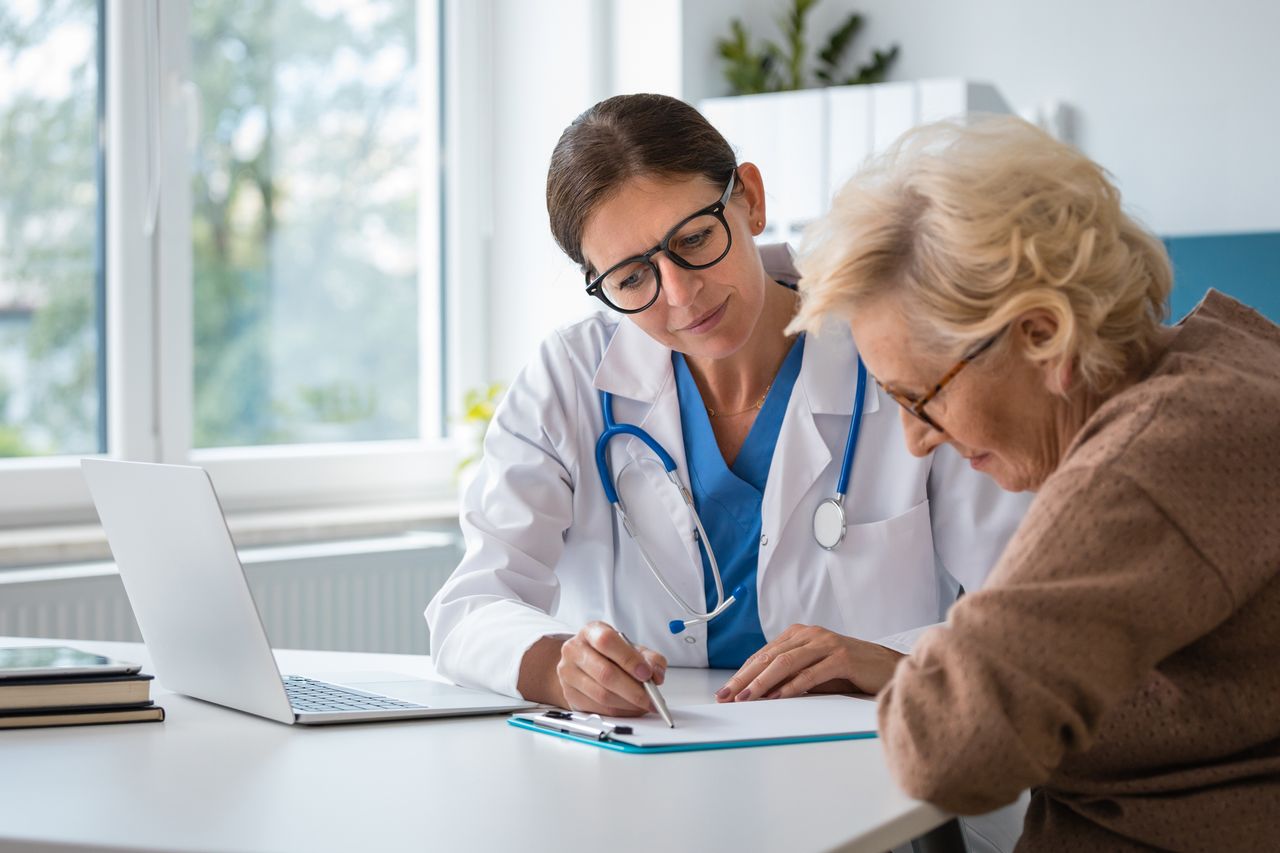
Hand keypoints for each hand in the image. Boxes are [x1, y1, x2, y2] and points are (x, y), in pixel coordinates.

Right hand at [556, 621, 667, 715]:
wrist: (580, 662)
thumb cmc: (607, 653)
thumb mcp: (629, 647)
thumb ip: (648, 657)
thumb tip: (657, 674)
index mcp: (591, 632)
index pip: (607, 641)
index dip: (629, 659)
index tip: (647, 673)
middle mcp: (575, 650)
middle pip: (605, 673)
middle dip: (633, 689)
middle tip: (651, 698)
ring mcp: (568, 673)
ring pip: (602, 695)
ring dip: (628, 704)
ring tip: (644, 704)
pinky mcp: (569, 694)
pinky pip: (598, 709)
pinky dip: (619, 712)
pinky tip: (631, 709)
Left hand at [714, 624, 902, 701]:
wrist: (887, 668)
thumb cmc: (849, 672)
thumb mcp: (813, 672)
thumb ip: (789, 677)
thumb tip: (757, 693)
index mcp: (800, 634)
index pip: (764, 654)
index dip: (743, 673)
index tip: (726, 691)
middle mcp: (811, 635)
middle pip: (769, 657)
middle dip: (745, 678)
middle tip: (727, 695)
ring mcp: (826, 644)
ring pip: (786, 662)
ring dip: (763, 682)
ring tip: (746, 698)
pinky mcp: (842, 657)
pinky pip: (811, 673)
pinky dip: (792, 686)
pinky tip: (778, 697)